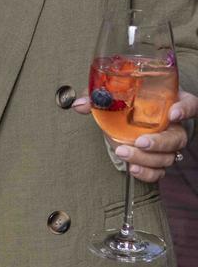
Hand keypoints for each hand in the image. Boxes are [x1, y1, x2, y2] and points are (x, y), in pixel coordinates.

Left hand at [73, 89, 197, 182]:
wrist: (133, 117)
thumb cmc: (131, 101)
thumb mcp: (117, 94)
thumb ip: (99, 96)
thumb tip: (80, 104)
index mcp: (171, 102)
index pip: (189, 104)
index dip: (185, 109)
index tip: (173, 113)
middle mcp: (175, 125)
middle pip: (178, 137)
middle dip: (159, 142)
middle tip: (140, 141)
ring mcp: (169, 145)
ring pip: (168, 157)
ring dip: (146, 159)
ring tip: (124, 153)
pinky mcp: (160, 160)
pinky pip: (160, 171)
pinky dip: (147, 173)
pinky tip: (132, 169)